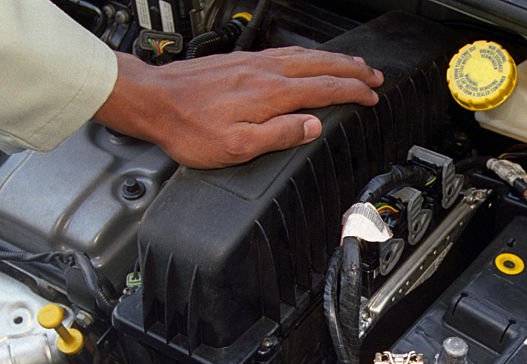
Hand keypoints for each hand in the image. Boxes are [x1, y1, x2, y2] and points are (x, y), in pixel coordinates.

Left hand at [95, 47, 383, 167]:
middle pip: (320, 66)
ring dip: (333, 60)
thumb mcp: (237, 146)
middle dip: (351, 71)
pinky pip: (286, 53)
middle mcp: (265, 72)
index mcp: (271, 94)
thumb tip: (312, 127)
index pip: (324, 89)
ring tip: (352, 64)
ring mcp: (253, 63)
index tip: (371, 96)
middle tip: (374, 76)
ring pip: (304, 56)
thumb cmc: (189, 128)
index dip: (352, 92)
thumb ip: (279, 135)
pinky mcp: (240, 61)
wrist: (153, 101)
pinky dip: (308, 56)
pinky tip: (308, 59)